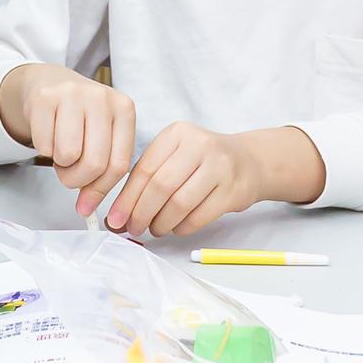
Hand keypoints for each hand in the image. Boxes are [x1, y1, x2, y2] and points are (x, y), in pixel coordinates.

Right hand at [1, 64, 137, 216]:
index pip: (119, 165)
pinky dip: (44, 149)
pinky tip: (49, 134)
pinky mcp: (45, 98)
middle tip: (69, 174)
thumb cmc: (80, 117)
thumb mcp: (103, 135)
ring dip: (60, 164)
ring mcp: (72, 94)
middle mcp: (101, 98)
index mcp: (124, 109)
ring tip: (61, 150)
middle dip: (77, 180)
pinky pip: (44, 145)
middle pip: (94, 163)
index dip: (102, 191)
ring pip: (68, 155)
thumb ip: (103, 170)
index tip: (88, 206)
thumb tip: (87, 209)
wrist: (51, 82)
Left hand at [102, 122, 276, 236]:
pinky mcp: (234, 190)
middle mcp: (199, 145)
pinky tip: (176, 228)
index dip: (127, 198)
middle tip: (134, 229)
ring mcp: (219, 167)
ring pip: (180, 203)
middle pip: (161, 186)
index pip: (144, 169)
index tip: (115, 219)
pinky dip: (182, 227)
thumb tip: (118, 215)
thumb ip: (148, 179)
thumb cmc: (201, 162)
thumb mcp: (174, 156)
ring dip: (162, 223)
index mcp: (177, 134)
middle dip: (142, 213)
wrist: (248, 161)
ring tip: (155, 229)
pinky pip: (200, 216)